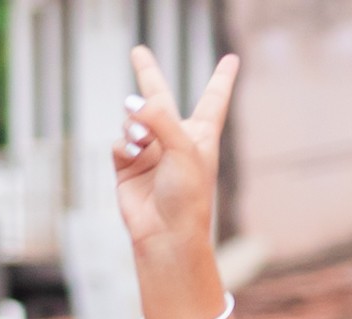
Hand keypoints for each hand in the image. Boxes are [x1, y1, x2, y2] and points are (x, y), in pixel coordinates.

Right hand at [113, 47, 238, 252]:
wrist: (166, 234)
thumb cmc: (187, 197)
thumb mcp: (184, 150)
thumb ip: (160, 118)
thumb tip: (133, 104)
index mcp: (201, 134)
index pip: (213, 98)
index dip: (222, 78)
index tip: (231, 59)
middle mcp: (175, 139)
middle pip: (160, 98)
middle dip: (148, 74)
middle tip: (138, 51)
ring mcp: (150, 151)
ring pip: (133, 120)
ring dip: (135, 126)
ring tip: (142, 142)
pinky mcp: (127, 165)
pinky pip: (120, 142)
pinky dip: (124, 146)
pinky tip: (133, 156)